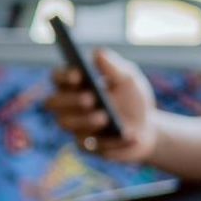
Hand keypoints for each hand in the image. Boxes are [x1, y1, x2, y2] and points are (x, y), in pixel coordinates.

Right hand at [45, 48, 157, 163]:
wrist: (147, 130)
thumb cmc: (133, 100)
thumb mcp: (129, 80)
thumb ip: (114, 67)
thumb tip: (97, 53)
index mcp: (75, 86)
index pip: (57, 78)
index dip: (63, 76)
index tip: (78, 75)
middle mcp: (68, 107)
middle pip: (52, 102)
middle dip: (69, 100)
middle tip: (89, 98)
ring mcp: (74, 127)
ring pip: (66, 123)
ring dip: (85, 120)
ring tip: (104, 117)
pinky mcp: (85, 147)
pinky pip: (89, 145)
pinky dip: (112, 141)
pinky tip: (129, 135)